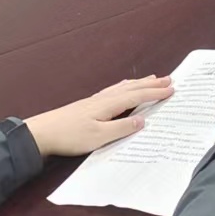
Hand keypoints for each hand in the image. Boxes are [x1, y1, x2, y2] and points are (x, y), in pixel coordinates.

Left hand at [24, 76, 173, 156]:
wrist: (42, 133)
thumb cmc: (70, 136)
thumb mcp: (99, 137)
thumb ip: (122, 128)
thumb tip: (142, 120)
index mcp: (109, 105)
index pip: (137, 97)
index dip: (155, 93)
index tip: (172, 90)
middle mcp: (104, 98)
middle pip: (132, 88)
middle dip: (151, 84)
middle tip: (169, 79)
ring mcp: (95, 100)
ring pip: (123, 87)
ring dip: (139, 83)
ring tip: (151, 78)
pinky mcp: (88, 104)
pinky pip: (114, 90)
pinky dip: (124, 86)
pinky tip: (123, 87)